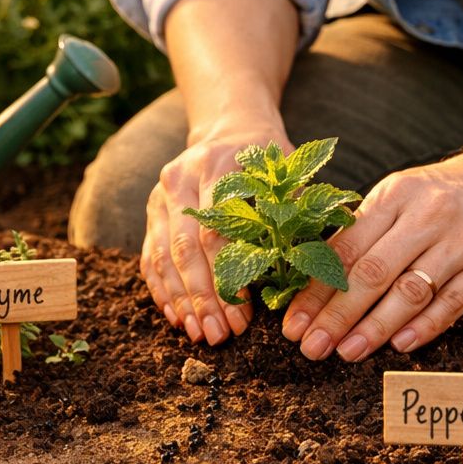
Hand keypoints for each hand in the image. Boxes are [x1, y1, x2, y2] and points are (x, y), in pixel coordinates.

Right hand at [141, 120, 292, 344]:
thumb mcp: (290, 173)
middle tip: (218, 336)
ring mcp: (160, 196)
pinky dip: (162, 290)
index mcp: (216, 166)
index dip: (229, 280)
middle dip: (203, 299)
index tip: (244, 318)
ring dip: (181, 301)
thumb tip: (311, 264)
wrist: (230, 127)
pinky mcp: (152, 212)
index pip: (216, 233)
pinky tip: (177, 317)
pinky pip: (150, 257)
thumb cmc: (270, 157)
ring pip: (163, 257)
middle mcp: (179, 179)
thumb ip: (296, 211)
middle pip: (186, 250)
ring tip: (199, 334)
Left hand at [281, 148, 462, 359]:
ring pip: (410, 292)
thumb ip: (361, 231)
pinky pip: (452, 303)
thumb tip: (311, 276)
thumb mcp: (399, 196)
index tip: (293, 324)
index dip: (315, 290)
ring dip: (375, 327)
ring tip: (347, 352)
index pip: (345, 250)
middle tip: (311, 347)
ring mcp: (459, 244)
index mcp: (393, 198)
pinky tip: (399, 346)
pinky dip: (424, 327)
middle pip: (372, 273)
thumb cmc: (441, 195)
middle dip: (337, 315)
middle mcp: (425, 218)